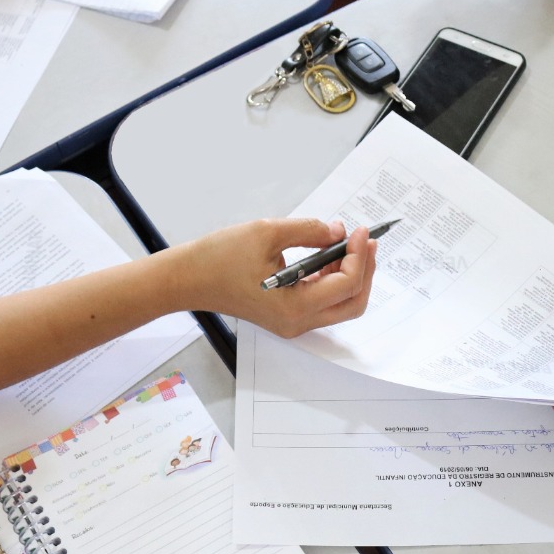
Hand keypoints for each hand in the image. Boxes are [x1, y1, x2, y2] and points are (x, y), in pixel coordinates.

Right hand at [182, 218, 375, 337]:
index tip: (359, 231)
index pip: (346, 285)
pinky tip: (330, 255)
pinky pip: (322, 301)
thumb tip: (337, 231)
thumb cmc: (218, 259)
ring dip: (351, 274)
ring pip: (340, 305)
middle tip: (366, 241)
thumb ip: (309, 231)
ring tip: (349, 244)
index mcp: (294, 307)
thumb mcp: (267, 232)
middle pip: (353, 303)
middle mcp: (297, 322)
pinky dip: (333, 279)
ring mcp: (293, 322)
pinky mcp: (287, 314)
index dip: (359, 256)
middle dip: (365, 270)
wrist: (188, 279)